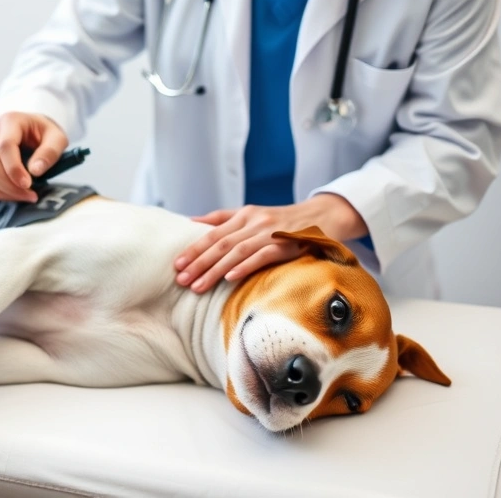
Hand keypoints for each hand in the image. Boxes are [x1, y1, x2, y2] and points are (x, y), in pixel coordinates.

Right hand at [0, 112, 67, 202]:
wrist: (32, 129)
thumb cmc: (44, 134)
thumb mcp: (57, 138)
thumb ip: (50, 152)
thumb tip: (35, 171)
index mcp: (10, 121)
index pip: (5, 147)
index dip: (14, 169)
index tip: (28, 185)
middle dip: (9, 184)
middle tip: (30, 195)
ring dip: (2, 191)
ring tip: (24, 196)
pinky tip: (11, 195)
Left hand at [173, 194, 367, 293]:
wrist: (323, 216)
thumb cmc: (281, 220)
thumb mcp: (251, 214)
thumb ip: (222, 218)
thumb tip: (192, 222)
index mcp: (243, 215)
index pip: (212, 234)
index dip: (193, 249)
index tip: (177, 265)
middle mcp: (254, 222)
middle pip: (220, 244)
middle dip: (198, 263)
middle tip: (181, 280)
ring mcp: (270, 233)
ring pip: (236, 252)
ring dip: (215, 270)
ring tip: (198, 286)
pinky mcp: (286, 244)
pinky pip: (262, 256)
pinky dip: (245, 267)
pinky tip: (230, 278)